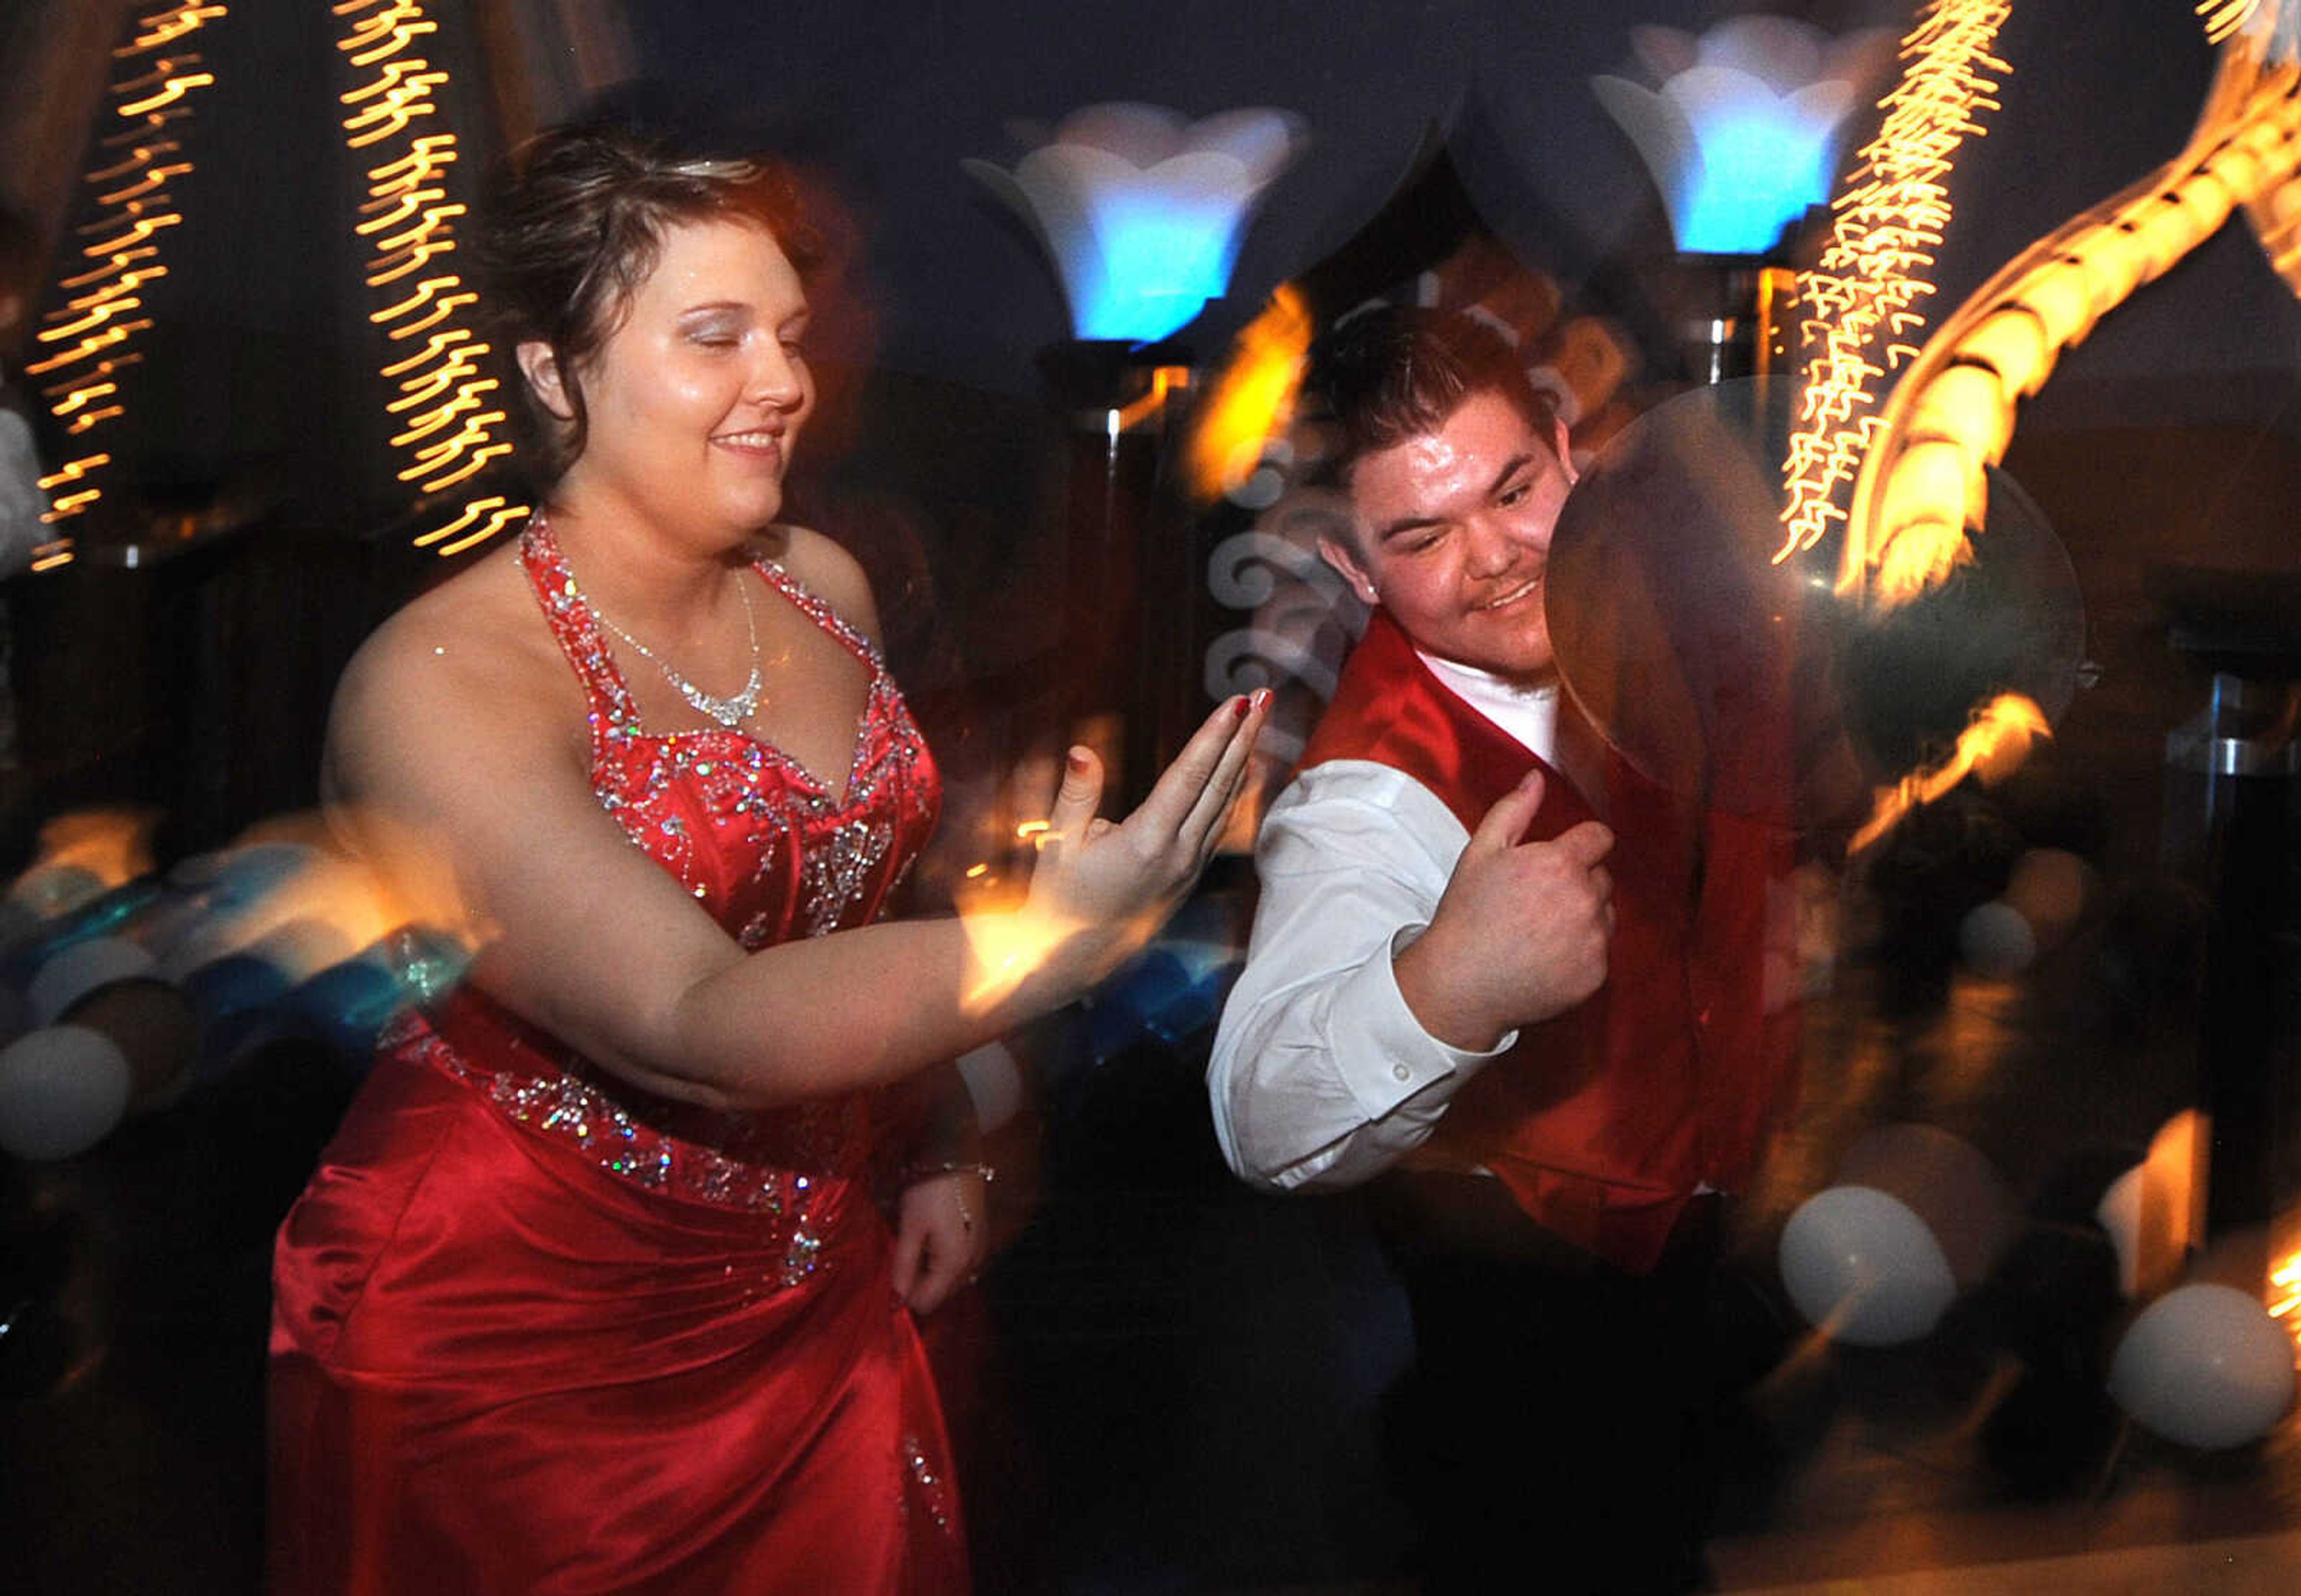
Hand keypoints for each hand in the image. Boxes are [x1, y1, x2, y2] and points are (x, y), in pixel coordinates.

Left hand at [890, 1168, 989, 1313]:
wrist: (958, 1158)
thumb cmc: (930, 1191)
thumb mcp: (910, 1227)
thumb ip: (903, 1266)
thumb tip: (895, 1299)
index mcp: (953, 1265)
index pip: (926, 1303)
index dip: (905, 1295)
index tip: (891, 1273)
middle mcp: (972, 1265)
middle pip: (940, 1294)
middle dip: (918, 1284)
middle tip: (901, 1255)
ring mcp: (979, 1253)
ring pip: (949, 1280)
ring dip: (930, 1272)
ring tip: (914, 1245)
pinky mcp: (979, 1240)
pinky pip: (958, 1265)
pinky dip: (942, 1261)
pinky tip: (931, 1240)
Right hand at [1020, 691, 1267, 984]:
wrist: (1076, 958)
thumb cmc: (1061, 898)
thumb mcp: (1058, 845)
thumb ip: (1076, 795)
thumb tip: (1082, 750)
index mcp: (1146, 843)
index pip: (1189, 777)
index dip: (1215, 736)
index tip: (1237, 702)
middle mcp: (1178, 854)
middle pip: (1220, 784)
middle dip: (1243, 736)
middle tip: (1264, 695)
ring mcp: (1190, 867)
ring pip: (1226, 802)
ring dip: (1244, 757)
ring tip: (1259, 719)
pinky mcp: (1192, 874)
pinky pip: (1222, 822)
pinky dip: (1236, 788)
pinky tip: (1244, 765)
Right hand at [1395, 769, 1613, 1050]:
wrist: (1461, 983)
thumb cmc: (1467, 915)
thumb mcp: (1480, 852)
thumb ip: (1514, 810)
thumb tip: (1536, 778)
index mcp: (1560, 864)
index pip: (1600, 838)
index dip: (1581, 844)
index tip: (1563, 858)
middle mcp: (1585, 900)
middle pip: (1602, 878)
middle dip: (1577, 882)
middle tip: (1537, 901)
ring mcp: (1593, 940)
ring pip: (1605, 915)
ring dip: (1583, 916)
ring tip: (1540, 930)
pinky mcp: (1595, 974)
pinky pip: (1600, 951)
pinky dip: (1580, 952)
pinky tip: (1546, 956)